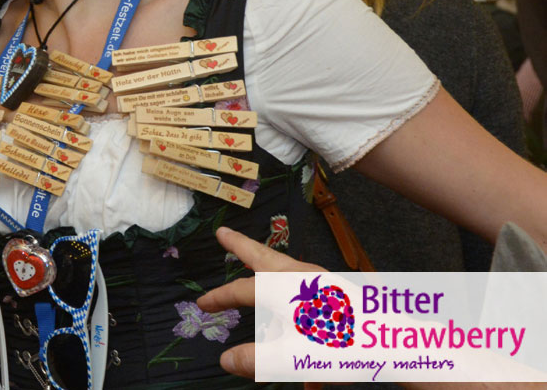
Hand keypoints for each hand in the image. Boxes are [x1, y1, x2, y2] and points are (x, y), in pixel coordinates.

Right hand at [197, 227, 325, 382]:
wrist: (393, 341)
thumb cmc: (338, 344)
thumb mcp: (291, 357)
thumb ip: (256, 360)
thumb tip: (225, 360)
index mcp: (282, 287)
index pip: (241, 290)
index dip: (220, 298)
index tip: (202, 304)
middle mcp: (299, 277)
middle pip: (262, 257)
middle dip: (241, 246)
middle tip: (223, 235)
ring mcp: (321, 282)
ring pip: (286, 271)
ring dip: (267, 269)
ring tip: (256, 265)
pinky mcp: (339, 294)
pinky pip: (307, 295)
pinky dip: (294, 304)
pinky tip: (305, 348)